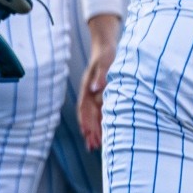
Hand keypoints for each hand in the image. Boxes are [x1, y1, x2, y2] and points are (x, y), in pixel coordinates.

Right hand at [76, 14, 120, 148]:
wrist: (105, 44)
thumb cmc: (106, 54)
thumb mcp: (105, 63)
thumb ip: (101, 76)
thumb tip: (96, 90)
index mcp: (88, 88)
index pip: (85, 110)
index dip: (87, 123)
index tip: (89, 136)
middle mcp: (89, 93)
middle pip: (87, 116)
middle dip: (89, 132)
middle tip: (92, 148)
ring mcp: (93, 93)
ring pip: (92, 115)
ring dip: (93, 130)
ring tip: (96, 145)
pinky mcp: (100, 92)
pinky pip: (98, 111)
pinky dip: (100, 122)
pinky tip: (104, 130)